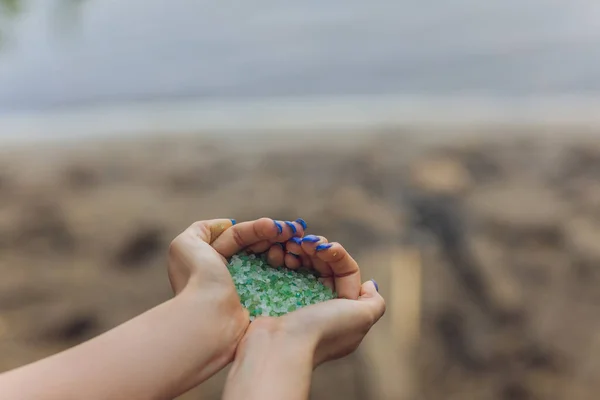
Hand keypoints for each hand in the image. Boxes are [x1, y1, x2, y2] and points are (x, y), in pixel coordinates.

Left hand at [166, 217, 305, 357]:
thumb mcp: (186, 244)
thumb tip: (228, 224)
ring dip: (282, 248)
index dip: (258, 228)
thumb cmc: (198, 278)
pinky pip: (277, 279)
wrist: (210, 319)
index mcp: (211, 259)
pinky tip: (294, 259)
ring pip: (270, 260)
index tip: (276, 226)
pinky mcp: (261, 303)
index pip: (239, 236)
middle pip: (257, 246)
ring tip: (293, 244)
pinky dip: (286, 266)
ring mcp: (247, 289)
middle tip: (294, 232)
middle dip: (275, 235)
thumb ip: (202, 229)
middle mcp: (229, 273)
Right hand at [223, 239, 383, 399]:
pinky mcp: (277, 300)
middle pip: (324, 266)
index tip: (324, 247)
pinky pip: (284, 273)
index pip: (346, 272)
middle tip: (305, 242)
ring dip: (301, 251)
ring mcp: (298, 303)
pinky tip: (280, 253)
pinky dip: (284, 260)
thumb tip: (371, 285)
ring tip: (291, 246)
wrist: (279, 348)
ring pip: (304, 267)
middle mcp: (323, 307)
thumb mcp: (362, 317)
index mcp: (344, 311)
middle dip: (317, 249)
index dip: (337, 254)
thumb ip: (375, 302)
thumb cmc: (323, 330)